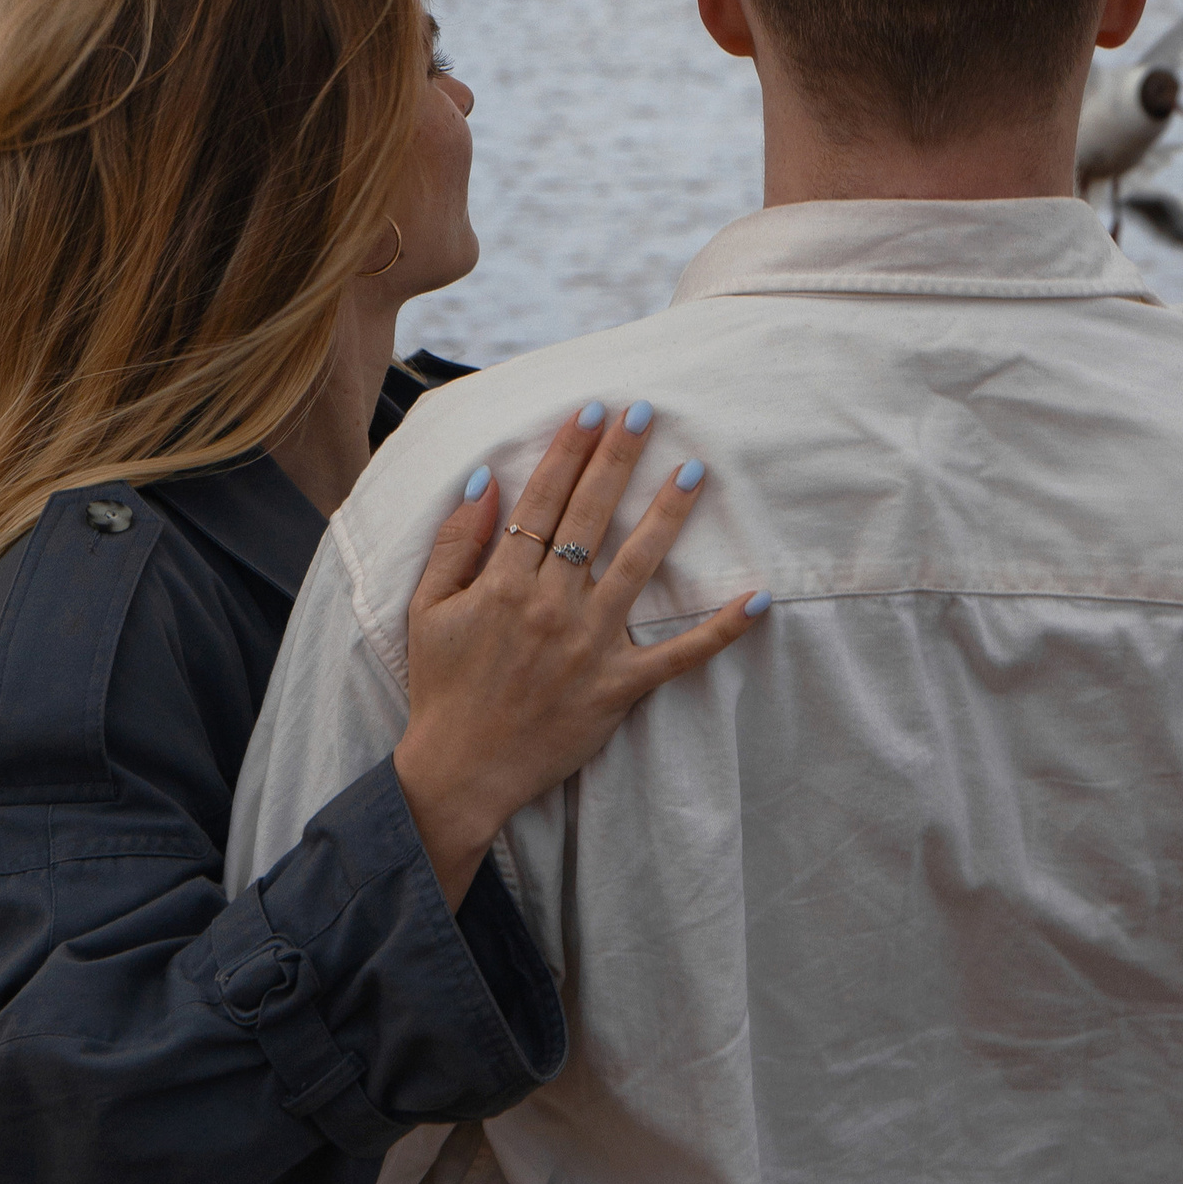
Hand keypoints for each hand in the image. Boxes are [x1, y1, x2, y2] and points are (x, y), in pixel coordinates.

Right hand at [393, 402, 765, 910]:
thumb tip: (486, 481)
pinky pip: (678, 656)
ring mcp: (590, 645)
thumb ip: (456, 544)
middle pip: (591, 515)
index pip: (543, 500)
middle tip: (645, 411)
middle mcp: (552, 605)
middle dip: (618, 459)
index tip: (592, 411)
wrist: (459, 772)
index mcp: (505, 583)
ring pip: (638, 566)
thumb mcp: (426, 609)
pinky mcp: (618, 686)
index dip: (569, 451)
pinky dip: (720, 630)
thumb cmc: (441, 688)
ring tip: (695, 471)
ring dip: (668, 515)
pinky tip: (756, 599)